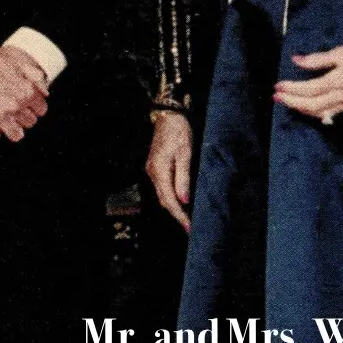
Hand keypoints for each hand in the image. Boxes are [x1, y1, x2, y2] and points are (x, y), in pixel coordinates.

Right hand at [0, 45, 47, 140]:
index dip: (35, 107)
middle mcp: (16, 105)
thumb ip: (35, 76)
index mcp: (27, 91)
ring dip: (13, 128)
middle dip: (24, 117)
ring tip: (8, 122)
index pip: (41, 110)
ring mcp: (1, 115)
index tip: (30, 107)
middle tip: (17, 112)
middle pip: (29, 122)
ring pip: (16, 134)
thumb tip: (45, 91)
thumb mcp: (20, 60)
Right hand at [146, 111, 192, 230]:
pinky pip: (162, 187)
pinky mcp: (155, 167)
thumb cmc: (179, 132)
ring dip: (173, 208)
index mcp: (159, 172)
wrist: (168, 115)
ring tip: (187, 218)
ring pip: (162, 195)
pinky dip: (170, 197)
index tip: (189, 228)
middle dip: (177, 215)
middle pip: (164, 201)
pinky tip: (180, 201)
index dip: (180, 216)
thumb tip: (184, 201)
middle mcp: (152, 173)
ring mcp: (152, 170)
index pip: (169, 201)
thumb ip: (183, 178)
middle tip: (190, 228)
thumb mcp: (185, 153)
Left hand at [274, 44, 342, 120]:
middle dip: (291, 102)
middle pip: (311, 105)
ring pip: (318, 112)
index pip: (309, 89)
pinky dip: (314, 112)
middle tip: (276, 97)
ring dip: (300, 109)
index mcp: (339, 80)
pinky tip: (306, 106)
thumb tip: (296, 60)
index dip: (292, 89)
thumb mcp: (341, 52)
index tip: (278, 85)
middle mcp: (342, 96)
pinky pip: (328, 114)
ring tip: (287, 102)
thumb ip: (317, 59)